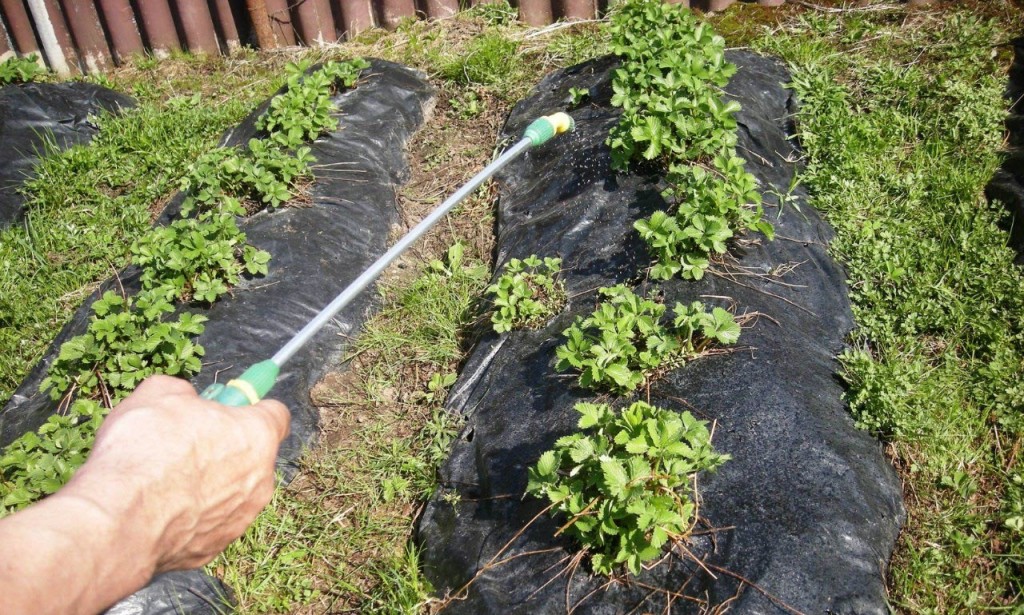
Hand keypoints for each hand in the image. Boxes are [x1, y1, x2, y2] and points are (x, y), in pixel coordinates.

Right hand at [61, 375, 290, 571]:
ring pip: (232, 492)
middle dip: (225, 447)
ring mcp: (241, 517)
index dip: (250, 408)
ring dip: (209, 484)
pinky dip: (191, 515)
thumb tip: (185, 400)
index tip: (228, 408)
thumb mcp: (159, 393)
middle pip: (253, 455)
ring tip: (165, 480)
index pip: (276, 414)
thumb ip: (184, 392)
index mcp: (257, 435)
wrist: (120, 517)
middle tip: (185, 443)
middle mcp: (261, 479)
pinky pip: (209, 522)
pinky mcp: (216, 546)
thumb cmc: (145, 450)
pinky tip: (160, 510)